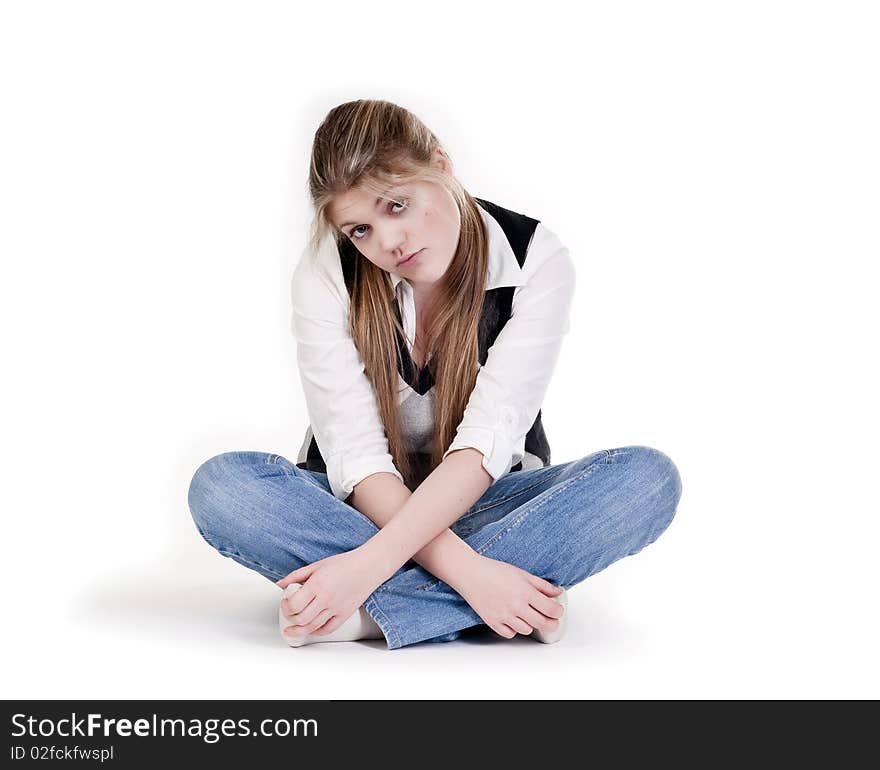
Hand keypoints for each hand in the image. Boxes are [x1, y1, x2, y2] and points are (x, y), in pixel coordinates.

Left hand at [275, 547, 383, 638]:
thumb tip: (280, 585)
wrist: (368, 567)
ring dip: (299, 630)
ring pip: (312, 627)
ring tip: (292, 629)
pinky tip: (311, 629)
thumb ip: (296, 576)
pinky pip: (328, 630)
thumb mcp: (317, 565)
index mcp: (317, 584)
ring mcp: (336, 608)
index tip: (284, 602)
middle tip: (288, 613)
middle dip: (290, 618)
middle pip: (301, 619)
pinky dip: (316, 632)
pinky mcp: (345, 615)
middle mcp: (326, 598)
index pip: (294, 604)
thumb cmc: (344, 564)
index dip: (285, 606)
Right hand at [450, 554, 564, 638]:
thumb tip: (557, 592)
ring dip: (531, 624)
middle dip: (551, 623)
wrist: (470, 573)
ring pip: (527, 630)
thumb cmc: (494, 571)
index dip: (558, 612)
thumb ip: (541, 585)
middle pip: (542, 623)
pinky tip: (513, 619)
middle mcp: (516, 606)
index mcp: (525, 592)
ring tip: (528, 616)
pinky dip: (514, 629)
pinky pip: (510, 634)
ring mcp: (504, 616)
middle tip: (552, 621)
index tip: (558, 611)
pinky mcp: (492, 622)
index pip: (551, 609)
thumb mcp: (522, 573)